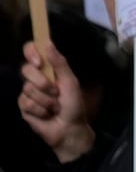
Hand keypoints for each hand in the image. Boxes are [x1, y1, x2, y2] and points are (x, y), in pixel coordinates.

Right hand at [18, 42, 94, 161]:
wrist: (70, 128)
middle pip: (25, 69)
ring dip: (46, 100)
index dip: (31, 52)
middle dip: (42, 82)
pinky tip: (47, 114)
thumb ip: (60, 63)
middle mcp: (35, 79)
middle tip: (55, 92)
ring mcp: (28, 93)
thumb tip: (48, 43)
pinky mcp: (24, 107)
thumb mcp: (71, 82)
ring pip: (27, 88)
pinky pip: (26, 103)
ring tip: (55, 107)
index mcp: (47, 70)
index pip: (31, 52)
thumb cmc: (74, 105)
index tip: (39, 62)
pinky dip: (40, 110)